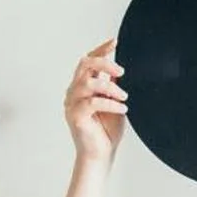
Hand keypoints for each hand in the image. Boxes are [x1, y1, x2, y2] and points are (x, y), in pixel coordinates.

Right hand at [65, 38, 126, 167]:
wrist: (100, 155)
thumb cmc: (107, 130)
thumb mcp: (114, 101)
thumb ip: (113, 84)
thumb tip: (119, 68)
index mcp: (82, 86)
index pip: (88, 61)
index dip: (101, 49)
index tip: (115, 41)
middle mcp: (74, 92)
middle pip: (84, 64)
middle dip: (104, 62)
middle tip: (122, 71)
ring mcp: (72, 103)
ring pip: (89, 82)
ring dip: (110, 87)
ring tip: (124, 97)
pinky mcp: (75, 116)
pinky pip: (92, 102)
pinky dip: (110, 103)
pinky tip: (122, 108)